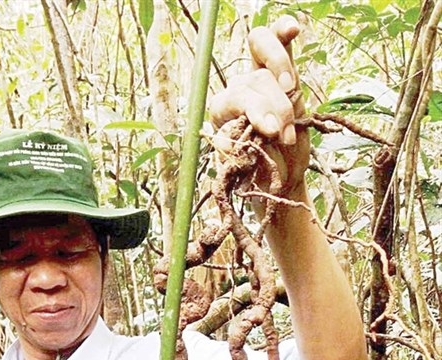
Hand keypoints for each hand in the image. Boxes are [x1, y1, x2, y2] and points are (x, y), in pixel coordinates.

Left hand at [209, 16, 308, 196]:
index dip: (255, 110)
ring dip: (284, 86)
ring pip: (266, 60)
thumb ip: (237, 154)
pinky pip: (278, 42)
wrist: (278, 176)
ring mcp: (259, 77)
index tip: (271, 131)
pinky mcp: (282, 73)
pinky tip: (292, 29)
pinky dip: (284, 32)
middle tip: (283, 135)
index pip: (235, 97)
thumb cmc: (258, 173)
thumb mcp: (246, 170)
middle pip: (255, 80)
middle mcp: (238, 90)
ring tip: (291, 113)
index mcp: (221, 111)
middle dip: (274, 107)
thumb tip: (227, 140)